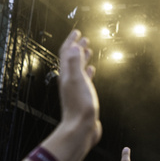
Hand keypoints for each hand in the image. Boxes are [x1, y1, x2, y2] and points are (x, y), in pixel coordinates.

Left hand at [58, 30, 100, 146]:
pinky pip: (85, 80)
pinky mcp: (84, 97)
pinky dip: (88, 72)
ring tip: (88, 50)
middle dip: (77, 47)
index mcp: (67, 74)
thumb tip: (75, 46)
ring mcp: (76, 88)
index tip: (77, 32)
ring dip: (83, 58)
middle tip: (83, 38)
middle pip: (72, 59)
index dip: (71, 41)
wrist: (80, 128)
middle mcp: (70, 80)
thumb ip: (75, 62)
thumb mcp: (77, 80)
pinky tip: (92, 71)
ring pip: (78, 69)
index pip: (67, 53)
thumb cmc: (79, 106)